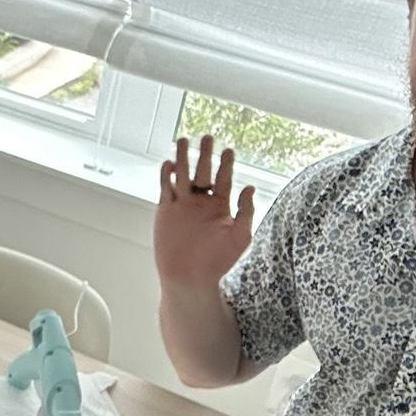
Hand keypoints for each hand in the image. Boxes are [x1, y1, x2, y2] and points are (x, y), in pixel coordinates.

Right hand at [155, 135, 255, 289]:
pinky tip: (169, 164)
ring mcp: (182, 206)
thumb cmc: (218, 261)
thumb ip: (245, 211)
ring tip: (183, 141)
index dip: (226, 164)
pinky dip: (167, 176)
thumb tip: (250, 187)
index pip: (224, 179)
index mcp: (220, 207)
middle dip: (205, 155)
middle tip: (207, 137)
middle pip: (203, 172)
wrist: (190, 277)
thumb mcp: (240, 236)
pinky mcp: (166, 211)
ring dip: (183, 158)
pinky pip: (165, 188)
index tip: (228, 150)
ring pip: (183, 175)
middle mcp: (201, 203)